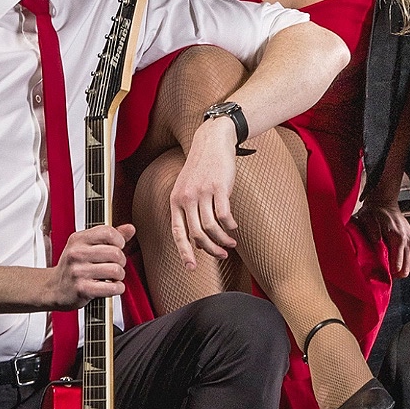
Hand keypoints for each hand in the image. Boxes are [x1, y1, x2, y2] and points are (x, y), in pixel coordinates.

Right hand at [48, 224, 132, 307]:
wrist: (54, 288)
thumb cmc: (73, 266)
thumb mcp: (87, 246)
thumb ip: (109, 237)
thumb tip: (130, 228)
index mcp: (78, 239)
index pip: (108, 232)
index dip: (119, 240)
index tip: (118, 247)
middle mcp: (76, 253)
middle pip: (115, 253)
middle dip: (121, 261)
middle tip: (114, 265)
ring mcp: (78, 271)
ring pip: (116, 270)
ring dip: (119, 276)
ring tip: (111, 277)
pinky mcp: (82, 289)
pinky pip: (112, 287)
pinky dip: (117, 288)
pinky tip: (111, 286)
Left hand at [169, 118, 240, 265]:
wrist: (212, 141)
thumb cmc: (201, 169)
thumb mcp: (188, 189)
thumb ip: (189, 213)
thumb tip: (197, 242)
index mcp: (175, 200)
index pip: (178, 232)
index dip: (184, 252)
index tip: (191, 267)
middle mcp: (186, 197)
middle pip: (197, 233)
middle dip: (211, 249)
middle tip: (222, 255)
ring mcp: (202, 192)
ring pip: (212, 226)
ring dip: (223, 239)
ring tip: (231, 243)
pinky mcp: (219, 187)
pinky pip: (224, 214)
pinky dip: (230, 225)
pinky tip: (234, 226)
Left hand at [354, 196, 409, 278]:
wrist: (384, 201)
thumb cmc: (374, 211)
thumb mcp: (367, 219)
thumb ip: (371, 231)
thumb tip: (376, 243)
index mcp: (398, 238)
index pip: (398, 267)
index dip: (389, 274)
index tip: (379, 273)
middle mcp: (408, 240)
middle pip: (406, 269)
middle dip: (394, 273)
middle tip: (382, 271)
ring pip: (409, 264)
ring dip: (398, 266)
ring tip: (386, 263)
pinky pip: (409, 256)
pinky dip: (401, 259)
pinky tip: (391, 255)